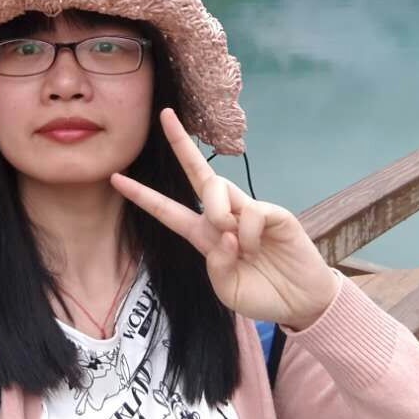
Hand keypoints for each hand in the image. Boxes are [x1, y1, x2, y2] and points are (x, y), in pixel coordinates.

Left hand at [110, 108, 339, 330]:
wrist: (301, 302)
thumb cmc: (262, 296)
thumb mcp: (228, 290)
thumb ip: (216, 266)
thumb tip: (224, 234)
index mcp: (205, 237)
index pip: (168, 210)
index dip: (143, 195)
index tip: (116, 178)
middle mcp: (224, 217)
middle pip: (198, 174)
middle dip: (181, 143)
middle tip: (165, 115)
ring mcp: (249, 211)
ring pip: (219, 188)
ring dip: (216, 211)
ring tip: (232, 240)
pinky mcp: (274, 213)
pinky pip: (250, 210)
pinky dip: (247, 232)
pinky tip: (256, 248)